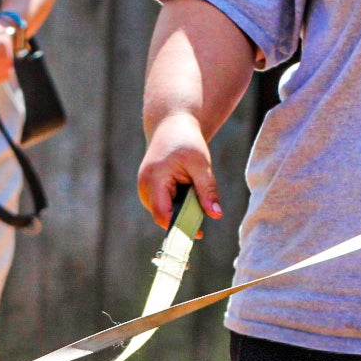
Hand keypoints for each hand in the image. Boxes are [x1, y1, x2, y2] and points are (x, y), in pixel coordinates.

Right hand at [137, 113, 221, 229]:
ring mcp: (145, 191)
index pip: (163, 215)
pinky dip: (179, 204)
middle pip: (164, 216)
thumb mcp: (201, 164)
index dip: (179, 227)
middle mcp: (144, 189)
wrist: (172, 125)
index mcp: (153, 181)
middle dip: (184, 218)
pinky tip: (188, 191)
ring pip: (165, 212)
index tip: (198, 234)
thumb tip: (216, 214)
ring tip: (195, 192)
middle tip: (205, 211)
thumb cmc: (186, 141)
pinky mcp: (151, 191)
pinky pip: (165, 205)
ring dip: (182, 210)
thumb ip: (207, 190)